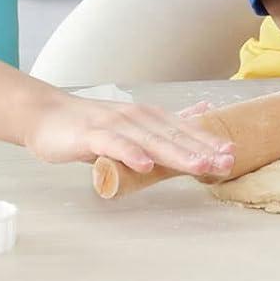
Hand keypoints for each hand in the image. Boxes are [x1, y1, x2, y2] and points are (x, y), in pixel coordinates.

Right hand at [24, 91, 235, 178]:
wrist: (48, 116)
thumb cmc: (92, 125)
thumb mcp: (133, 124)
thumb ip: (165, 124)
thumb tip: (201, 114)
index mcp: (149, 118)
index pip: (183, 131)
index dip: (207, 142)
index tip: (230, 153)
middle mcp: (137, 117)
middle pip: (174, 136)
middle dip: (202, 150)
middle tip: (226, 161)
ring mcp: (116, 124)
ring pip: (151, 140)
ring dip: (176, 153)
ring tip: (199, 165)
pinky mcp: (93, 134)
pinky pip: (115, 144)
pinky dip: (131, 153)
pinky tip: (146, 163)